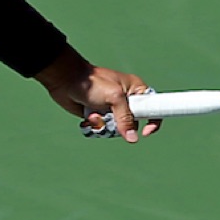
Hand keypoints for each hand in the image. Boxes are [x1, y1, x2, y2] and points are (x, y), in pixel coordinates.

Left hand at [39, 58, 160, 142]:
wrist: (66, 81)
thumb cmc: (93, 83)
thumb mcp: (114, 98)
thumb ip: (125, 118)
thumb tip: (133, 138)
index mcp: (136, 91)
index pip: (153, 108)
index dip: (152, 121)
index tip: (145, 132)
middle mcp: (126, 101)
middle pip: (132, 125)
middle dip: (119, 126)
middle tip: (109, 118)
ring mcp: (112, 110)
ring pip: (115, 130)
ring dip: (103, 126)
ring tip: (93, 115)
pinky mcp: (99, 116)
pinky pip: (102, 130)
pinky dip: (94, 127)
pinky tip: (87, 117)